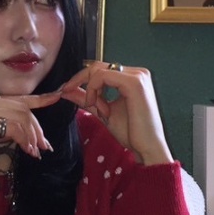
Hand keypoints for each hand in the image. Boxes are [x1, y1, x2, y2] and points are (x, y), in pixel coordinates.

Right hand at [0, 91, 60, 162]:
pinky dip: (23, 139)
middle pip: (23, 108)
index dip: (39, 99)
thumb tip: (16, 135)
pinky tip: (25, 151)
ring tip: (35, 152)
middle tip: (44, 146)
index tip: (57, 97)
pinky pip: (13, 127)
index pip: (18, 98)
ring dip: (32, 136)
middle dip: (37, 128)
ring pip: (21, 117)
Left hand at [58, 63, 172, 164]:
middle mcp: (137, 73)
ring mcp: (137, 76)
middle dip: (81, 82)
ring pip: (98, 70)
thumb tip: (66, 90)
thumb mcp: (103, 111)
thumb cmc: (131, 133)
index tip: (67, 91)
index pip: (100, 69)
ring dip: (91, 90)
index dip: (81, 78)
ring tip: (99, 110)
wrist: (147, 148)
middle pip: (98, 66)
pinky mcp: (134, 82)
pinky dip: (94, 91)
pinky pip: (102, 77)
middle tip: (78, 100)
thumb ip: (86, 99)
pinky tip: (100, 108)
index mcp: (132, 78)